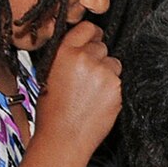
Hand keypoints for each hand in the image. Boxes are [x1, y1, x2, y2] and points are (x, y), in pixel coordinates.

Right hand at [33, 21, 120, 157]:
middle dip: (97, 57)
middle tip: (88, 76)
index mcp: (65, 53)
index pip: (87, 28)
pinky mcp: (117, 88)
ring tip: (92, 91)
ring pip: (113, 63)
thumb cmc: (52, 112)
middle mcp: (86, 59)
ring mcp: (104, 73)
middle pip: (102, 46)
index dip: (91, 34)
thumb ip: (66, 57)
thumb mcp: (48, 75)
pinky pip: (119, 81)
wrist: (64, 138)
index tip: (93, 38)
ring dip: (107, 72)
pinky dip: (112, 89)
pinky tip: (98, 101)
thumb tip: (80, 46)